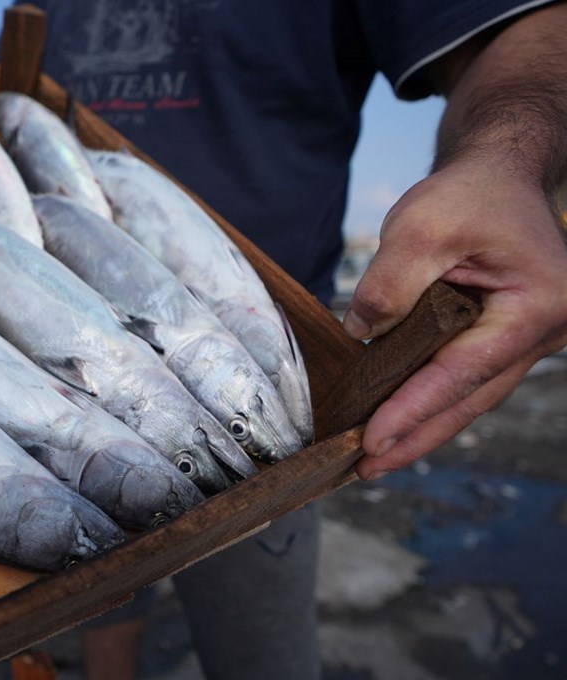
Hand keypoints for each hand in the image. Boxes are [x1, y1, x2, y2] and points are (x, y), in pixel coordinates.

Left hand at [343, 158, 566, 479]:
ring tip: (373, 460)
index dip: (414, 411)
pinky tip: (395, 422)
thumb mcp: (422, 225)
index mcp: (537, 306)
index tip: (372, 443)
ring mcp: (527, 338)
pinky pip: (464, 378)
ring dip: (422, 427)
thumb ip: (391, 283)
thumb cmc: (471, 194)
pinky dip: (429, 401)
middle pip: (471, 398)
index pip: (463, 373)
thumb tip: (361, 336)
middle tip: (365, 470)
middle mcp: (543, 332)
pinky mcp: (503, 337)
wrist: (500, 175)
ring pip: (469, 395)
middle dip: (416, 437)